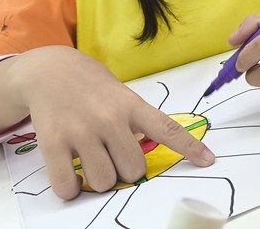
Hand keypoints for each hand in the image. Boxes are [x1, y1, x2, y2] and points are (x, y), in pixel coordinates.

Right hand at [4, 47, 213, 198]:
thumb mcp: (122, 96)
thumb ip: (137, 122)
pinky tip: (71, 176)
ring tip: (91, 161)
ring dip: (99, 180)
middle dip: (125, 171)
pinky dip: (71, 189)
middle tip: (112, 155)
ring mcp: (80, 131)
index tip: (209, 161)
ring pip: (104, 181)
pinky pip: (67, 187)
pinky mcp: (53, 143)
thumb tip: (151, 154)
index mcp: (131, 105)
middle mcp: (109, 118)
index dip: (189, 148)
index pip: (166, 129)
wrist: (49, 70)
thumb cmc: (93, 88)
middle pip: (133, 170)